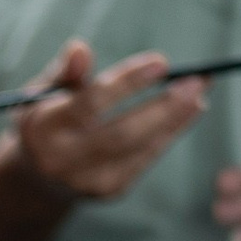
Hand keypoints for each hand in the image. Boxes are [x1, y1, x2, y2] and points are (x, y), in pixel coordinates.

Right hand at [10, 40, 205, 202]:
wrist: (39, 175)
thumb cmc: (46, 119)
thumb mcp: (43, 91)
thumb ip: (64, 72)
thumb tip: (80, 49)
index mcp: (42, 130)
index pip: (91, 104)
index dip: (128, 83)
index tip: (161, 62)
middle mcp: (63, 161)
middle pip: (122, 133)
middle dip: (164, 107)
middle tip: (197, 81)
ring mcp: (88, 182)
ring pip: (140, 148)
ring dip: (175, 120)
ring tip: (200, 93)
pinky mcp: (110, 191)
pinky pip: (145, 159)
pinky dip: (168, 134)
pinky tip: (188, 113)